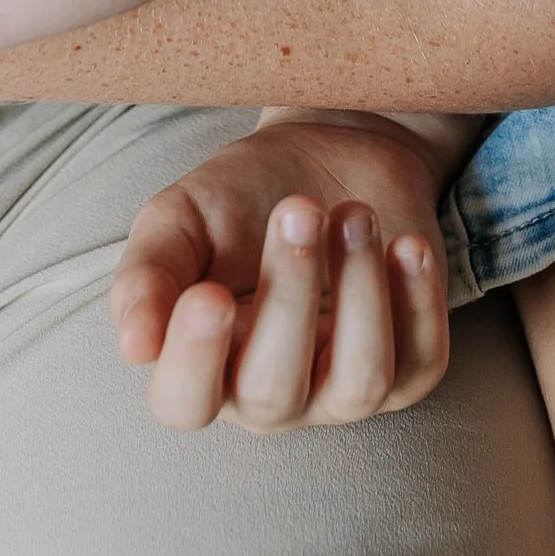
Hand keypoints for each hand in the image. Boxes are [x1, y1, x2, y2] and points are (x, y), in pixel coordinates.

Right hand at [110, 110, 453, 430]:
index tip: (207, 293)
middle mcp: (268, 394)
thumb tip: (134, 346)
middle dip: (289, 296)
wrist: (332, 153)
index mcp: (199, 366)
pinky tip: (405, 243)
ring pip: (359, 382)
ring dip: (360, 292)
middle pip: (274, 391)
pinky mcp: (408, 368)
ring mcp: (340, 390)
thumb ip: (146, 274)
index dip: (194, 361)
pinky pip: (420, 360)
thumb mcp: (180, 217)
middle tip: (298, 208)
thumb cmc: (243, 194)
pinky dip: (417, 300)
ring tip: (354, 213)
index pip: (183, 402)